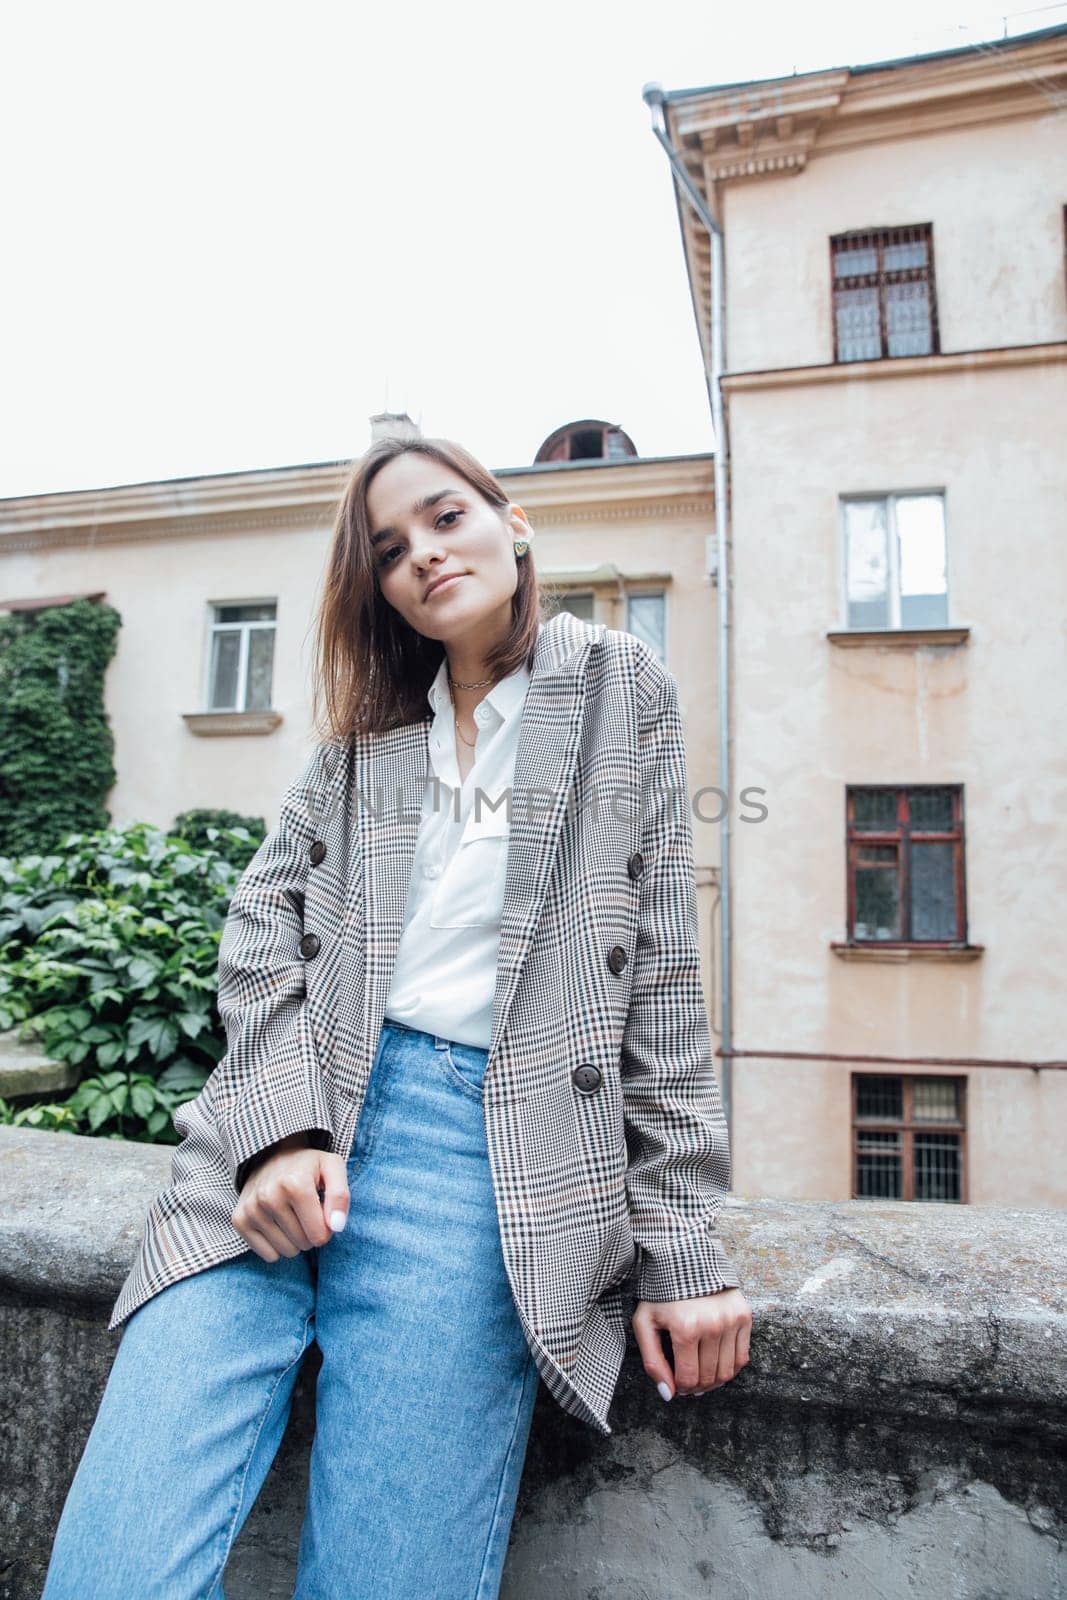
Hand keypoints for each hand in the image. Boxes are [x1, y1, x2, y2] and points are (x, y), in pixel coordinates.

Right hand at [231, 1134, 350, 1261]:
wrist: (270, 1154)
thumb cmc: (307, 1166)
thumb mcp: (332, 1168)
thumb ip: (341, 1196)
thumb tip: (336, 1226)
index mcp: (295, 1184)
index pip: (319, 1235)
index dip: (327, 1228)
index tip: (323, 1212)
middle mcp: (269, 1197)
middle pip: (303, 1244)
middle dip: (310, 1233)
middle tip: (306, 1212)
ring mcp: (251, 1209)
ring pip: (286, 1252)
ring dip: (294, 1240)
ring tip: (292, 1216)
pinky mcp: (239, 1220)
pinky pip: (268, 1255)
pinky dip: (277, 1246)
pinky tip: (277, 1224)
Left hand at [632, 1287, 750, 1400]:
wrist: (685, 1257)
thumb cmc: (661, 1292)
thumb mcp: (645, 1322)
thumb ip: (652, 1360)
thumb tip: (668, 1394)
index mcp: (685, 1328)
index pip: (688, 1378)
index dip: (680, 1387)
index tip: (675, 1383)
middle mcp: (712, 1325)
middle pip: (708, 1378)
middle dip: (696, 1386)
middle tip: (688, 1380)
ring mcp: (731, 1320)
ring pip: (728, 1372)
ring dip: (713, 1380)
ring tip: (701, 1372)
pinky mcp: (744, 1315)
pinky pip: (742, 1357)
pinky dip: (730, 1366)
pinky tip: (716, 1361)